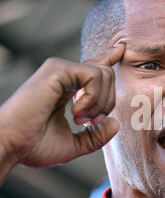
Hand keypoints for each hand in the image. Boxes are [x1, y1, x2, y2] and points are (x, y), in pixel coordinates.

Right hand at [0, 44, 124, 167]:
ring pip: (105, 74)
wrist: (11, 146)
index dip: (109, 59)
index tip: (120, 51)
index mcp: (67, 88)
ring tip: (80, 120)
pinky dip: (93, 98)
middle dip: (108, 103)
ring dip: (100, 103)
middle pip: (107, 75)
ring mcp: (61, 70)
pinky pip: (94, 76)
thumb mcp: (73, 145)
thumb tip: (115, 123)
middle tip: (89, 123)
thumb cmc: (35, 146)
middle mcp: (65, 76)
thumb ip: (96, 137)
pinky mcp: (58, 69)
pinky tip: (76, 112)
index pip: (94, 69)